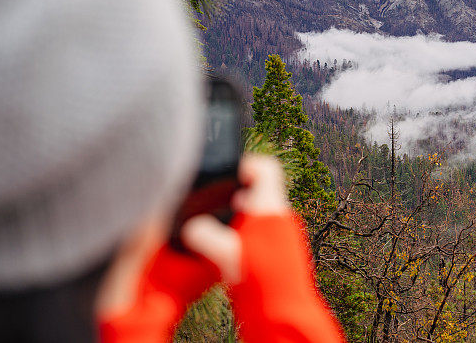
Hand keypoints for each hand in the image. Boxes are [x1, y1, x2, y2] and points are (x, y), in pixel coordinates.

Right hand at [180, 154, 289, 282]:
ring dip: (240, 218)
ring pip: (259, 213)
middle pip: (259, 191)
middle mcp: (280, 215)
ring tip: (220, 230)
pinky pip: (262, 232)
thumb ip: (205, 236)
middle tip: (216, 205)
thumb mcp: (226, 254)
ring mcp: (283, 232)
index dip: (246, 164)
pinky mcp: (281, 250)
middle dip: (235, 196)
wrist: (284, 310)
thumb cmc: (262, 280)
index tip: (228, 172)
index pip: (266, 168)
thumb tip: (191, 228)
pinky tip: (231, 250)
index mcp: (270, 207)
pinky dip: (246, 234)